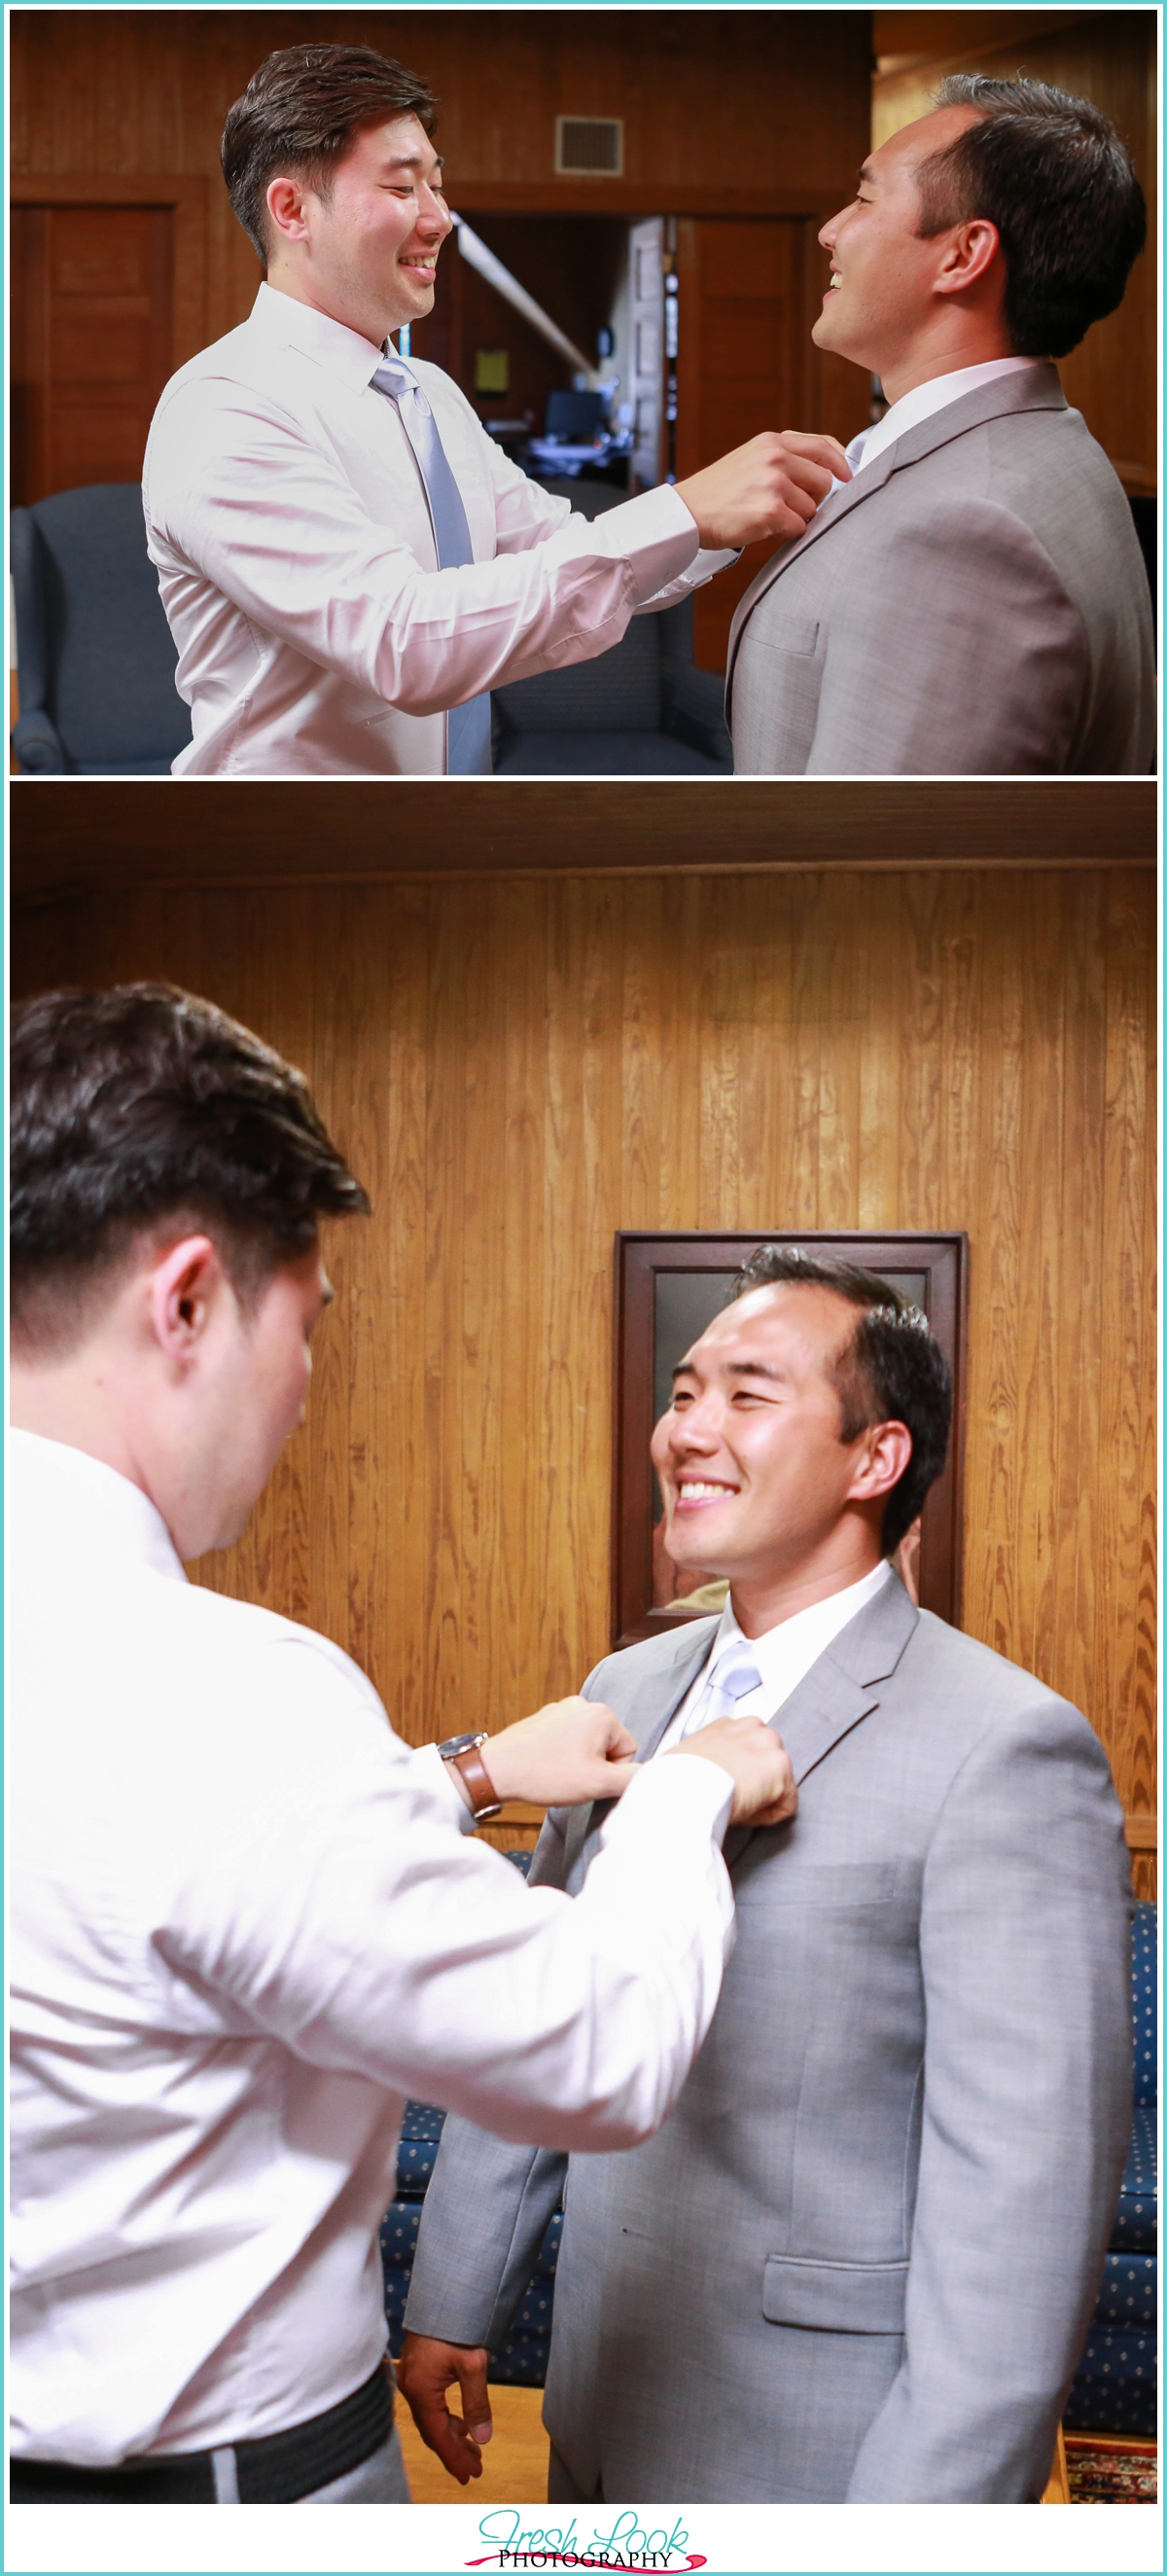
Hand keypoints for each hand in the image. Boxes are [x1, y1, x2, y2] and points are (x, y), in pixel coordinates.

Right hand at [397, 2333, 492, 2485]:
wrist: (444, 2293)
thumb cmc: (457, 2327)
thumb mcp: (473, 2365)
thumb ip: (477, 2404)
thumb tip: (483, 2438)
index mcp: (421, 2391)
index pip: (438, 2436)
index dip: (454, 2458)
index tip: (470, 2475)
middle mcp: (411, 2388)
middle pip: (433, 2431)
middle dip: (454, 2451)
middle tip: (475, 2469)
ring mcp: (412, 2379)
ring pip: (432, 2418)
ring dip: (452, 2435)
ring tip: (474, 2449)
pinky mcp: (417, 2370)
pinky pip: (431, 2404)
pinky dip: (446, 2417)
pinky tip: (461, 2423)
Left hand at [478, 1697, 638, 1807]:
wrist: (496, 1771)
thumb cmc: (545, 1775)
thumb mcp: (598, 1783)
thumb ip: (632, 1778)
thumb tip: (652, 1775)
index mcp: (601, 1714)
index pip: (628, 1749)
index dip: (612, 1772)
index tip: (589, 1779)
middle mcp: (582, 1704)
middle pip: (608, 1745)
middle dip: (596, 1766)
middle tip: (573, 1779)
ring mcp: (560, 1709)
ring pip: (587, 1745)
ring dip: (579, 1763)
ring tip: (557, 1774)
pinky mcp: (544, 1720)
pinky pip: (567, 1741)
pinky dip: (562, 1756)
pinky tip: (546, 1767)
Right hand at [667, 1714, 797, 1826]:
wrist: (681, 1790)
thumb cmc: (673, 1781)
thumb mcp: (683, 1760)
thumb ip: (701, 1761)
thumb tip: (695, 1781)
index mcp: (726, 1725)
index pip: (748, 1750)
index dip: (739, 1776)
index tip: (723, 1791)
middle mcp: (750, 1726)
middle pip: (768, 1764)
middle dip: (756, 1786)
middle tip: (730, 1802)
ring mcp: (768, 1744)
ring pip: (779, 1784)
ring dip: (763, 1801)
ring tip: (734, 1809)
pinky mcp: (780, 1767)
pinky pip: (786, 1804)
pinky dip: (769, 1817)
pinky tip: (744, 1815)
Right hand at [676, 430, 850, 548]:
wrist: (687, 512)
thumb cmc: (718, 491)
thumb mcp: (750, 458)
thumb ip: (783, 458)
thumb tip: (823, 470)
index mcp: (772, 442)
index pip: (822, 446)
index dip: (840, 463)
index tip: (847, 475)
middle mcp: (775, 457)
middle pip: (824, 480)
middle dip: (816, 498)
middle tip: (795, 508)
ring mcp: (774, 483)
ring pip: (812, 507)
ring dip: (797, 518)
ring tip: (769, 517)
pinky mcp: (771, 511)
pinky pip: (799, 527)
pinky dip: (787, 533)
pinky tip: (765, 528)